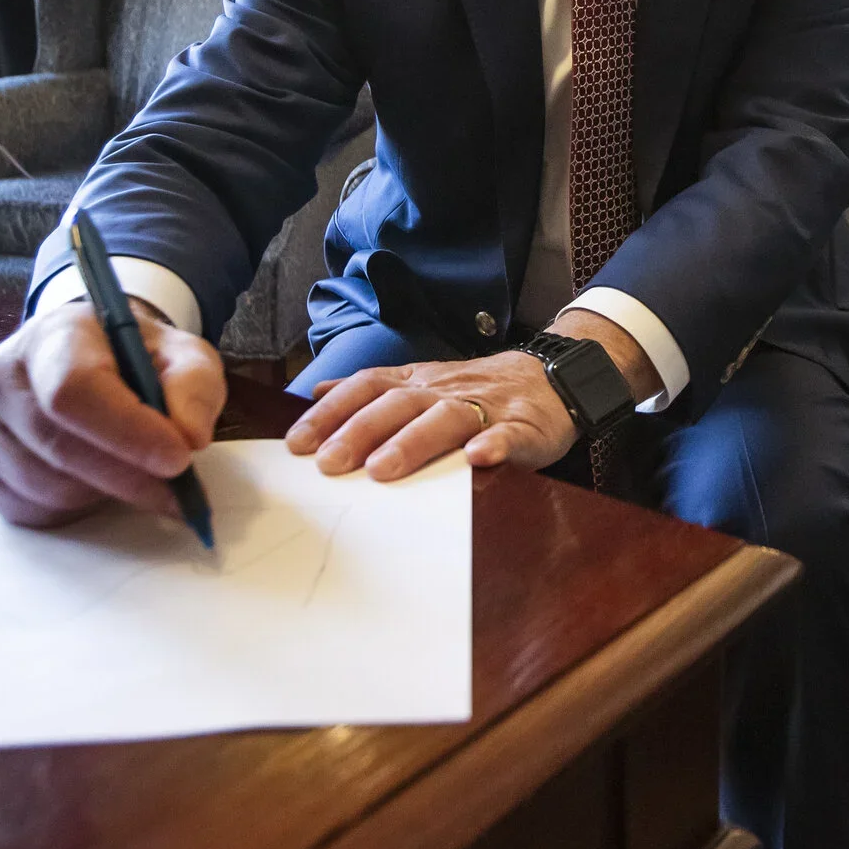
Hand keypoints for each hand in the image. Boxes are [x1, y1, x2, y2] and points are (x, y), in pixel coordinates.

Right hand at [0, 301, 226, 526]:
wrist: (85, 362)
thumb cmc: (133, 360)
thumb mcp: (180, 354)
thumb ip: (194, 386)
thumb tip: (188, 437)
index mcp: (50, 337)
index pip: (74, 390)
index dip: (127, 432)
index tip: (178, 459)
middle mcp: (0, 376)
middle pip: (59, 447)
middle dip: (128, 477)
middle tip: (180, 493)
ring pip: (47, 487)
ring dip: (105, 494)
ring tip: (134, 472)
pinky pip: (30, 509)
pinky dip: (75, 509)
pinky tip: (94, 479)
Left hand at [288, 352, 575, 480]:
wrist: (551, 379)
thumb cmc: (476, 392)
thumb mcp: (420, 382)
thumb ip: (370, 390)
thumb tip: (316, 394)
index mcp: (417, 382)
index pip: (366, 389)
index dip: (331, 413)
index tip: (298, 443)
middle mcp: (443, 391)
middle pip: (398, 405)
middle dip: (360, 432)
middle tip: (329, 464)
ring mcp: (484, 408)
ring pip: (445, 419)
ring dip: (413, 442)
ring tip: (384, 469)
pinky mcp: (523, 428)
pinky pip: (509, 435)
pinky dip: (494, 445)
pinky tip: (478, 458)